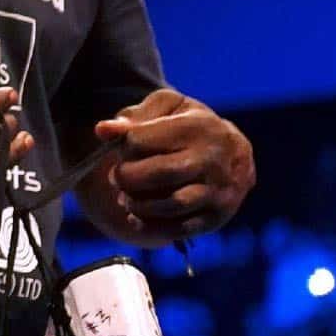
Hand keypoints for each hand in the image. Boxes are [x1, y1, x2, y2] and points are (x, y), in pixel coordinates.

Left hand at [93, 88, 255, 238]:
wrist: (232, 151)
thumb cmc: (188, 125)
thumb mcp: (166, 107)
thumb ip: (134, 116)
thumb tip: (103, 130)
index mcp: (197, 126)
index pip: (142, 140)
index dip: (124, 146)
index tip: (121, 148)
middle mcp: (212, 159)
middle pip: (160, 174)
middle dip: (128, 178)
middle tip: (118, 177)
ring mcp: (219, 191)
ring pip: (173, 204)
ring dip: (139, 205)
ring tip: (127, 198)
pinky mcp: (217, 216)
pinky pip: (181, 229)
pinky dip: (152, 227)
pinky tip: (136, 217)